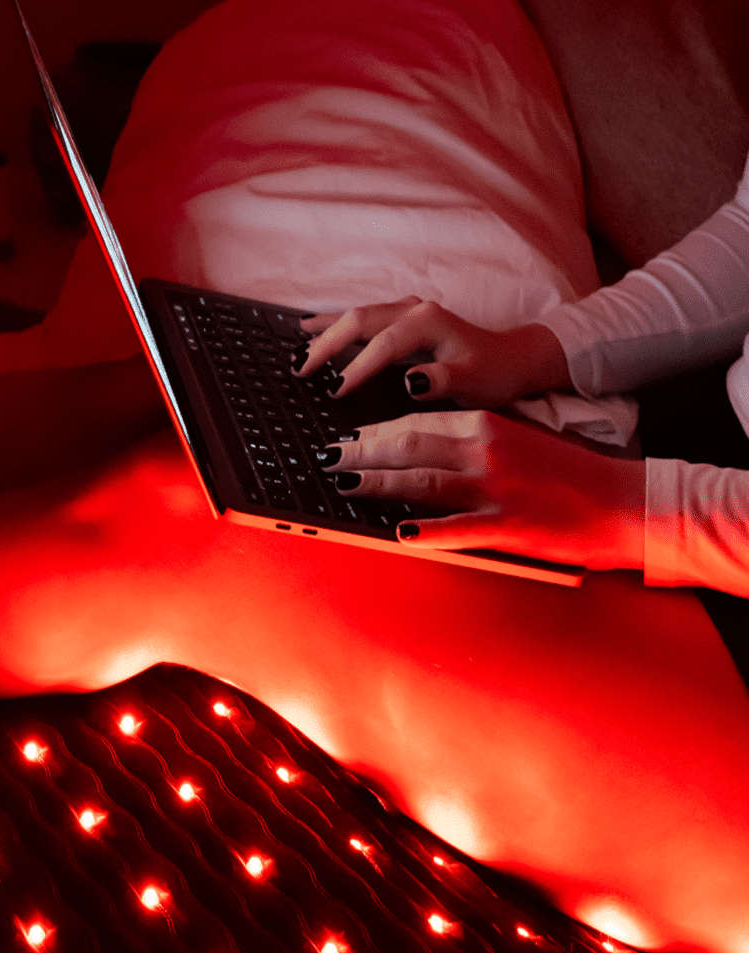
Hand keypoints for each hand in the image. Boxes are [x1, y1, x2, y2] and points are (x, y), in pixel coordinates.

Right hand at [294, 296, 570, 406]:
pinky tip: (311, 325)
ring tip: (297, 344)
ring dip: (326, 330)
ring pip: (356, 315)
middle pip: (359, 321)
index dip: (355, 368)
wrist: (513, 359)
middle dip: (327, 344)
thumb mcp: (475, 383)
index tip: (334, 391)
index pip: (382, 345)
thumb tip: (411, 380)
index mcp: (428, 323)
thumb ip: (443, 381)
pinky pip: (362, 316)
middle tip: (301, 369)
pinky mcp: (403, 317)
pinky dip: (335, 321)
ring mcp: (407, 310)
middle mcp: (414, 310)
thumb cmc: (494, 374)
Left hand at [318, 410, 644, 570]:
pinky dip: (423, 529)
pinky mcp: (506, 527)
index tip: (347, 437)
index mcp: (487, 424)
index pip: (416, 420)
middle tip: (327, 458)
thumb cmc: (566, 471)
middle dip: (360, 452)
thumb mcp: (515, 438)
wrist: (625, 501)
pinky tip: (396, 531)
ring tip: (343, 485)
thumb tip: (415, 446)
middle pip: (407, 446)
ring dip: (375, 484)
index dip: (375, 430)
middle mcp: (486, 450)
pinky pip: (455, 528)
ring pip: (420, 481)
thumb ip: (467, 439)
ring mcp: (494, 489)